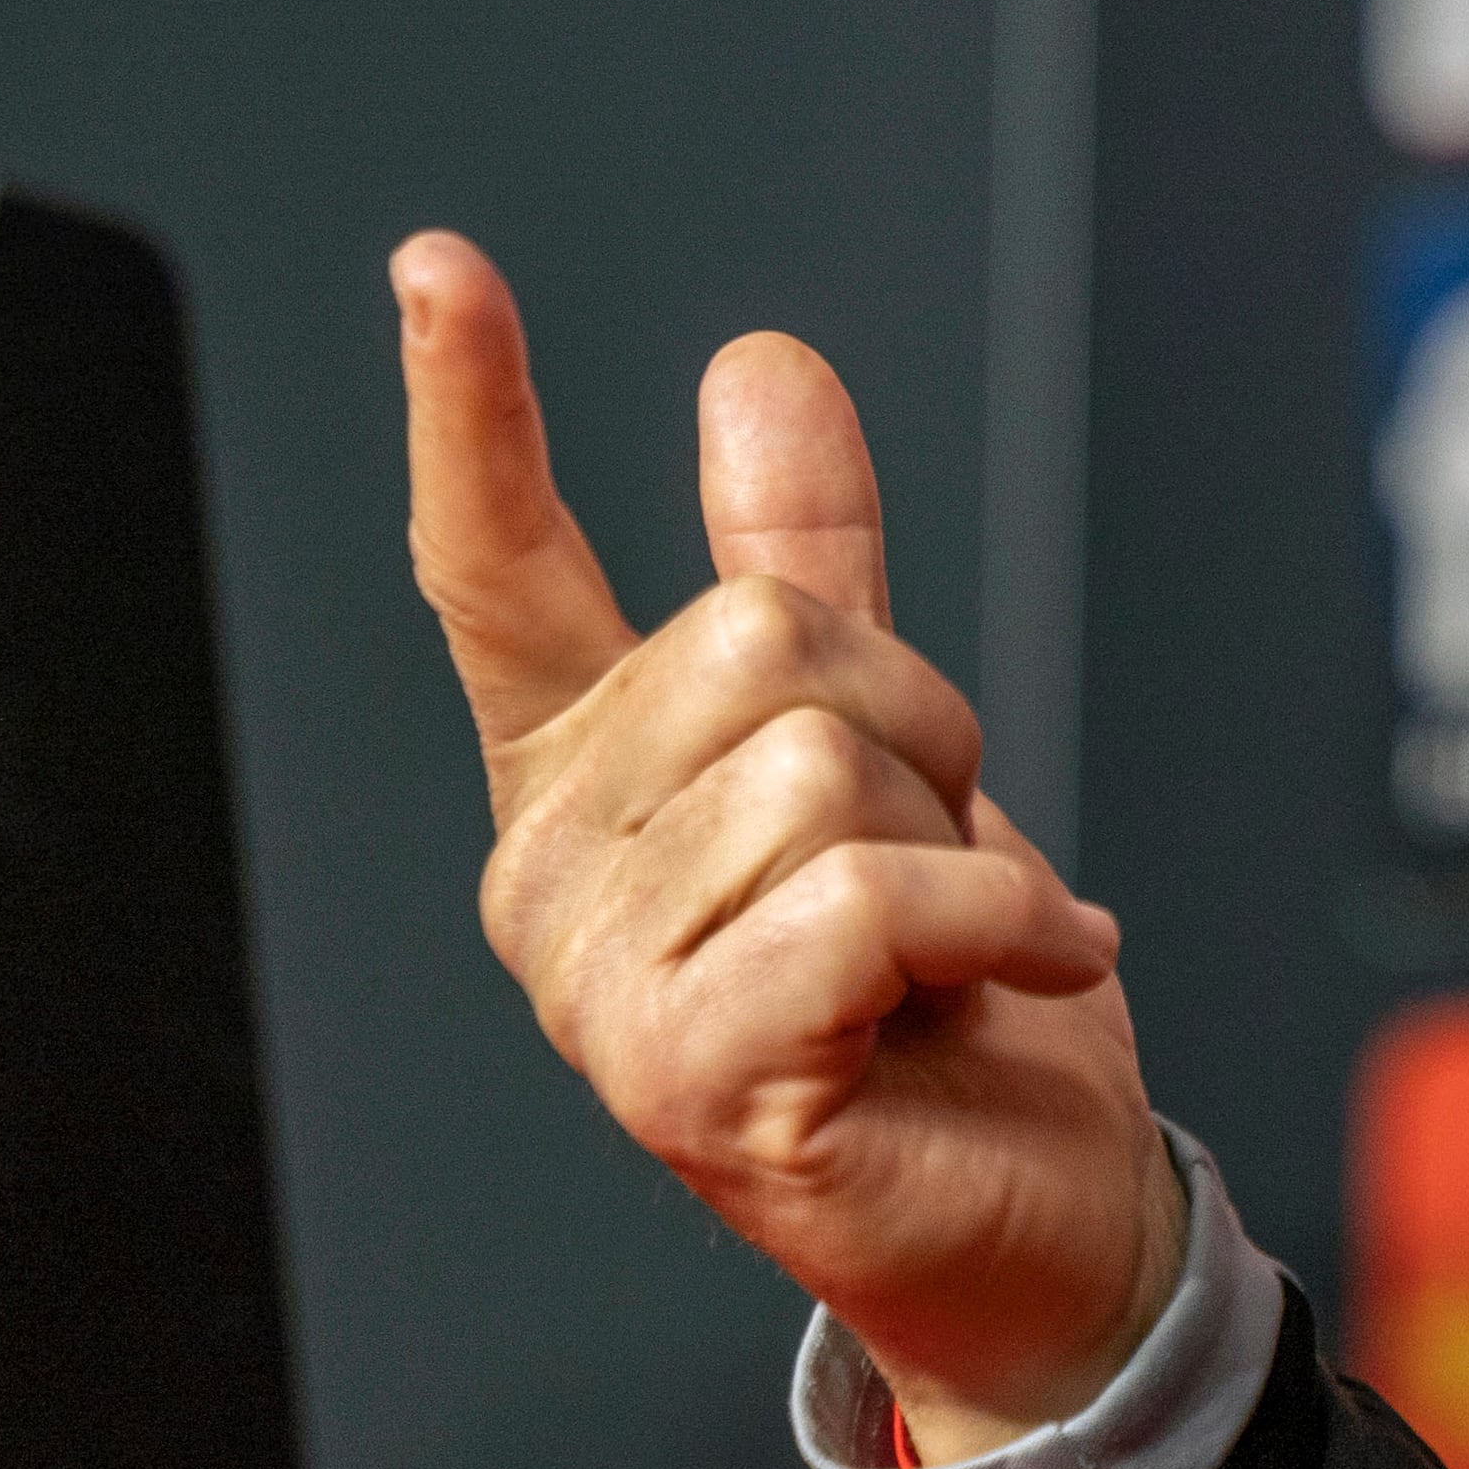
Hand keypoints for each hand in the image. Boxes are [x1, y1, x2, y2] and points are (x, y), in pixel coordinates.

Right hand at [395, 231, 1180, 1460]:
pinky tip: (1010, 976)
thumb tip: (755, 368)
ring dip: (961, 837)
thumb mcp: (892, 741)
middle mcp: (557, 872)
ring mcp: (601, 984)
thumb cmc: (948, 993)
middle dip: (921, 722)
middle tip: (940, 853)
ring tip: (952, 941)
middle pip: (762, 640)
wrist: (1032, 1202)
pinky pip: (866, 897)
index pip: (496, 571)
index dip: (468, 410)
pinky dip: (993, 921)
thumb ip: (810, 560)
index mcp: (585, 773)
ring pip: (824, 761)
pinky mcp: (682, 1075)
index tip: (436, 266)